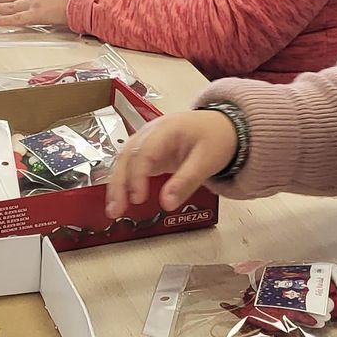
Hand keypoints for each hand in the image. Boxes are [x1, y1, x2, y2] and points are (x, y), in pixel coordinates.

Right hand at [107, 110, 236, 217]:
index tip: (137, 198)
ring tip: (114, 209)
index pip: (143, 152)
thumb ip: (186, 182)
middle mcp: (150, 132)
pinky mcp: (148, 152)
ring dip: (117, 185)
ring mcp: (147, 141)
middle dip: (119, 183)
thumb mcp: (206, 161)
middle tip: (116, 209)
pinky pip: (131, 166)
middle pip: (127, 156)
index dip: (137, 176)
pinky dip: (124, 182)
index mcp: (166, 129)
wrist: (222, 127)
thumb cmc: (215, 139)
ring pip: (124, 161)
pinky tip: (122, 199)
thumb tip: (167, 204)